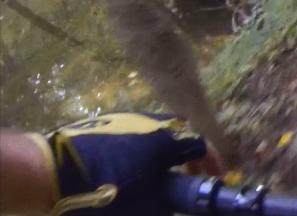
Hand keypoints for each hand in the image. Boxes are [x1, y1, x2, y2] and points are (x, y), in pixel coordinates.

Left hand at [37, 112, 221, 215]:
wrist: (49, 173)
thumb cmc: (106, 193)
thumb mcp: (145, 207)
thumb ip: (168, 205)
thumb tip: (172, 205)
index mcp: (168, 139)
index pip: (202, 146)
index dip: (212, 163)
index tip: (217, 177)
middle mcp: (151, 122)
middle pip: (180, 134)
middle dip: (188, 156)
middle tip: (187, 176)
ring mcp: (125, 120)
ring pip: (156, 132)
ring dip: (164, 151)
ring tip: (159, 174)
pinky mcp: (102, 123)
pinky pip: (133, 134)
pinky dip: (141, 149)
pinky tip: (129, 168)